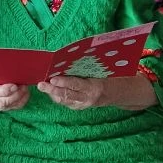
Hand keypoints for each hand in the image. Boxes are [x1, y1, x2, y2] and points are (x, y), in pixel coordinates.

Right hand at [0, 82, 29, 110]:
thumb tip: (1, 58)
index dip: (4, 90)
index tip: (14, 85)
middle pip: (2, 102)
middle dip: (15, 95)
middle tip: (23, 86)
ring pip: (9, 106)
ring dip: (20, 98)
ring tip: (25, 88)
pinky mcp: (3, 107)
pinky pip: (14, 107)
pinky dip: (22, 101)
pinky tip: (26, 93)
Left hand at [37, 74, 156, 110]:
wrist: (121, 93)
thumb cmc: (113, 76)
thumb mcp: (104, 69)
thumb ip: (89, 66)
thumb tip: (71, 56)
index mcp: (96, 87)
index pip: (77, 85)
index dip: (64, 82)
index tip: (53, 79)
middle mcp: (89, 99)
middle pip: (68, 95)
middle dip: (53, 89)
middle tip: (41, 84)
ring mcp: (84, 104)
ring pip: (65, 100)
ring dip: (52, 93)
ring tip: (42, 86)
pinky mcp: (80, 106)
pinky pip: (67, 102)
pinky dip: (57, 96)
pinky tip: (50, 90)